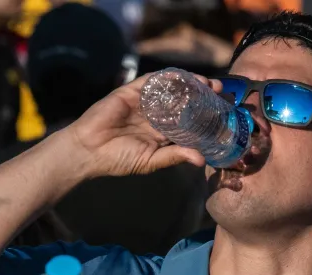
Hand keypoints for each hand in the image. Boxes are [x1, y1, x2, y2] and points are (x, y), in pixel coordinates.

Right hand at [63, 73, 212, 179]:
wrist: (88, 151)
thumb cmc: (117, 159)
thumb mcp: (150, 161)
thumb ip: (174, 156)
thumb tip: (201, 160)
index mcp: (160, 133)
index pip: (187, 120)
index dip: (204, 115)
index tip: (222, 112)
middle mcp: (155, 115)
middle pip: (183, 100)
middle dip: (202, 95)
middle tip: (220, 91)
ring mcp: (143, 102)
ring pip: (171, 88)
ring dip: (190, 83)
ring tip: (207, 83)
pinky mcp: (130, 92)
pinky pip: (152, 80)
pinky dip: (167, 77)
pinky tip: (183, 76)